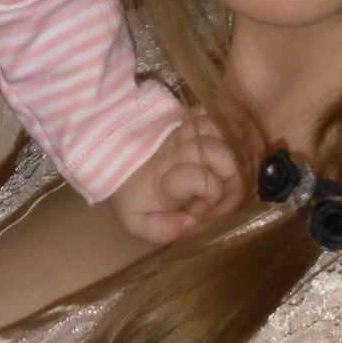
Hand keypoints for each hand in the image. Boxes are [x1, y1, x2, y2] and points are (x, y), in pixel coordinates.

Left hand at [108, 111, 241, 245]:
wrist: (111, 157)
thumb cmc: (131, 194)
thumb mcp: (137, 221)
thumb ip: (162, 229)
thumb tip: (191, 222)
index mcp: (165, 180)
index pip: (201, 180)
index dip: (211, 194)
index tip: (200, 208)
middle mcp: (177, 152)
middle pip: (221, 154)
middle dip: (230, 175)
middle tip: (221, 188)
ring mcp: (182, 131)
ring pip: (221, 130)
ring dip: (229, 149)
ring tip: (223, 167)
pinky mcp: (186, 118)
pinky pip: (212, 112)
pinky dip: (223, 125)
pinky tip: (223, 143)